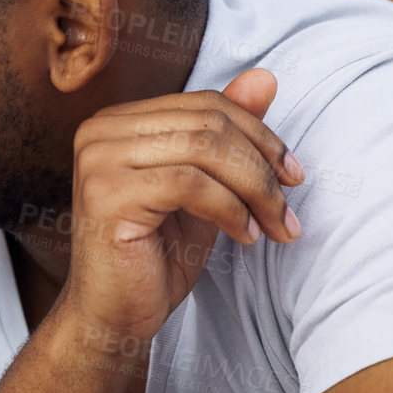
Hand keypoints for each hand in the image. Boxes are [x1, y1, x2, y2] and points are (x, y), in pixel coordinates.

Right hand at [55, 68, 302, 345]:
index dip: (260, 135)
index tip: (293, 175)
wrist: (113, 315)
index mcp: (119, 121)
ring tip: (272, 227)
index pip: (205, 104)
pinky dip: (230, 210)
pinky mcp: (106, 194)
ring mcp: (99, 160)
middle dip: (262, 167)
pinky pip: (190, 184)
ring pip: (203, 149)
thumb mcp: (204, 188)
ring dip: (254, 191)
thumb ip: (227, 134)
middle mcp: (101, 131)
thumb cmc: (156, 255)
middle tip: (288, 210)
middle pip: (208, 123)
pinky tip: (243, 237)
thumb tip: (265, 78)